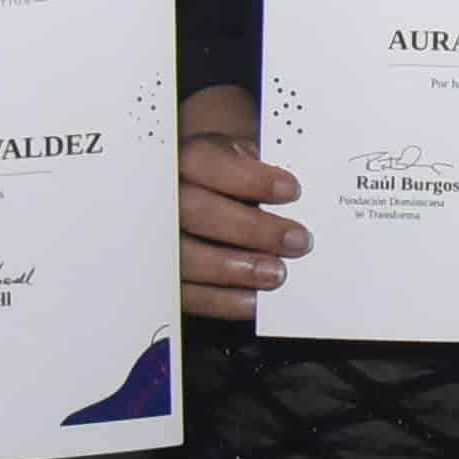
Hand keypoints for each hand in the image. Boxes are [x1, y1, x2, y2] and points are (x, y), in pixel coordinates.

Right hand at [177, 80, 301, 321]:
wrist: (207, 197)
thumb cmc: (233, 178)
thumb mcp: (245, 157)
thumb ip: (263, 166)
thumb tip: (299, 187)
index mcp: (187, 158)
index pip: (206, 161)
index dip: (248, 178)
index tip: (291, 190)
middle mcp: (166, 198)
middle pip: (196, 212)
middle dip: (250, 228)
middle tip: (297, 241)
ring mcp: (159, 239)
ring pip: (185, 256)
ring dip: (235, 268)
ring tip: (278, 273)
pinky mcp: (164, 278)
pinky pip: (184, 294)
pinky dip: (221, 300)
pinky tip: (254, 300)